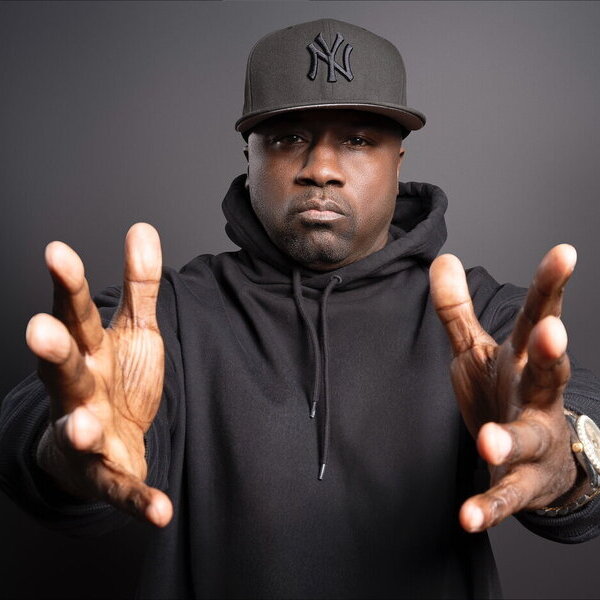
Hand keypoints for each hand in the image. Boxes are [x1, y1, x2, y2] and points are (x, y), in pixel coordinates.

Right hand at [26, 223, 171, 526]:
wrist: (104, 440)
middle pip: (65, 369)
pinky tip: (161, 511)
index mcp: (89, 352)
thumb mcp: (133, 329)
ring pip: (78, 430)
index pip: (77, 315)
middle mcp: (81, 391)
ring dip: (79, 429)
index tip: (57, 251)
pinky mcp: (110, 472)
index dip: (67, 286)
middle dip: (52, 351)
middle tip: (37, 328)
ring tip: (85, 425)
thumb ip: (140, 285)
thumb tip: (143, 228)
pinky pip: (121, 487)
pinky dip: (139, 499)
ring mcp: (91, 433)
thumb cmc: (116, 378)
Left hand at [429, 244, 577, 531]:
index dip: (550, 286)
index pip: (537, 318)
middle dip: (551, 353)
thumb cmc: (503, 393)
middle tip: (553, 332)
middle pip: (548, 373)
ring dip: (509, 439)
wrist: (535, 461)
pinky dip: (489, 506)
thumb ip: (456, 309)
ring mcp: (531, 440)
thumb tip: (442, 258)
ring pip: (526, 439)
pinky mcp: (520, 481)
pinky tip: (467, 516)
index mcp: (522, 361)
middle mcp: (535, 397)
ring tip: (490, 441)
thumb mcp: (478, 348)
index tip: (565, 253)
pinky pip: (505, 493)